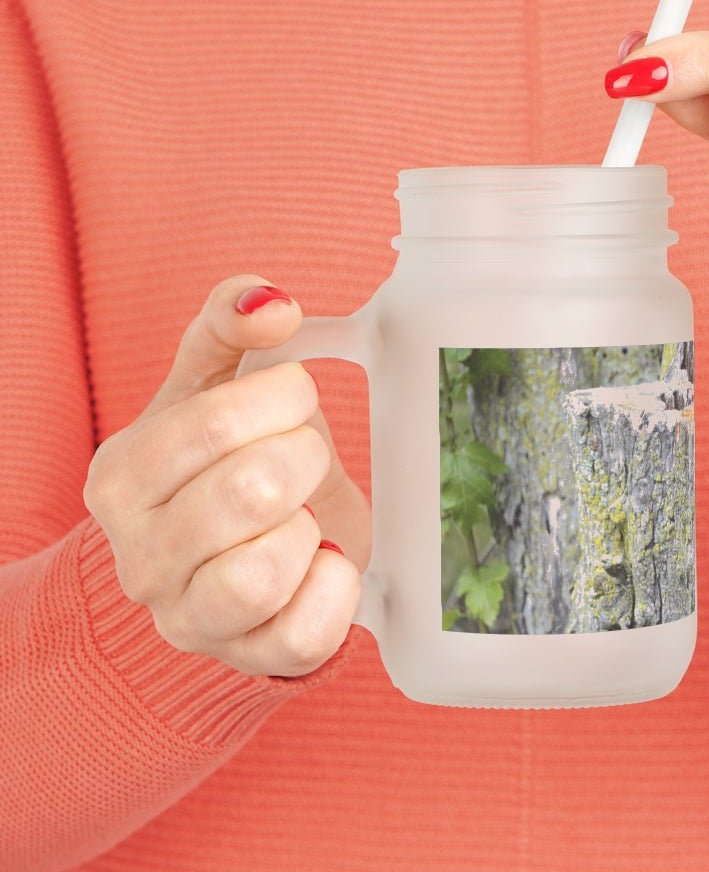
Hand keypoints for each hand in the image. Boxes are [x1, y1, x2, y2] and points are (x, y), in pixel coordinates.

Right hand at [84, 276, 369, 676]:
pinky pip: (304, 635)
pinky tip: (324, 559)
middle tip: (304, 457)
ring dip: (310, 527)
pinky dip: (335, 588)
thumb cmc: (223, 460)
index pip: (215, 424)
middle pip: (251, 491)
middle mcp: (139, 557)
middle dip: (304, 457)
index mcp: (122, 477)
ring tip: (304, 514)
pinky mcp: (248, 657)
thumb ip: (228, 324)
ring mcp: (189, 618)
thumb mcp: (213, 383)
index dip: (282, 398)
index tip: (295, 398)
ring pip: (264, 572)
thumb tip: (271, 302)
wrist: (229, 552)